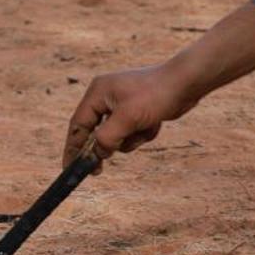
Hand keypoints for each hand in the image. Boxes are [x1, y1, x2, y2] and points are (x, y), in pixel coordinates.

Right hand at [63, 64, 194, 168]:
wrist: (186, 83)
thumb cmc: (155, 95)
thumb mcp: (127, 119)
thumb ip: (107, 138)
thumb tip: (97, 153)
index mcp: (98, 93)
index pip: (78, 125)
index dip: (72, 148)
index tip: (68, 169)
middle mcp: (106, 97)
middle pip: (95, 132)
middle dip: (105, 146)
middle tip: (98, 171)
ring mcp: (122, 104)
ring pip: (116, 136)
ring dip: (130, 139)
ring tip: (145, 127)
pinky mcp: (137, 111)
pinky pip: (132, 132)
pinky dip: (142, 133)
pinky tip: (155, 123)